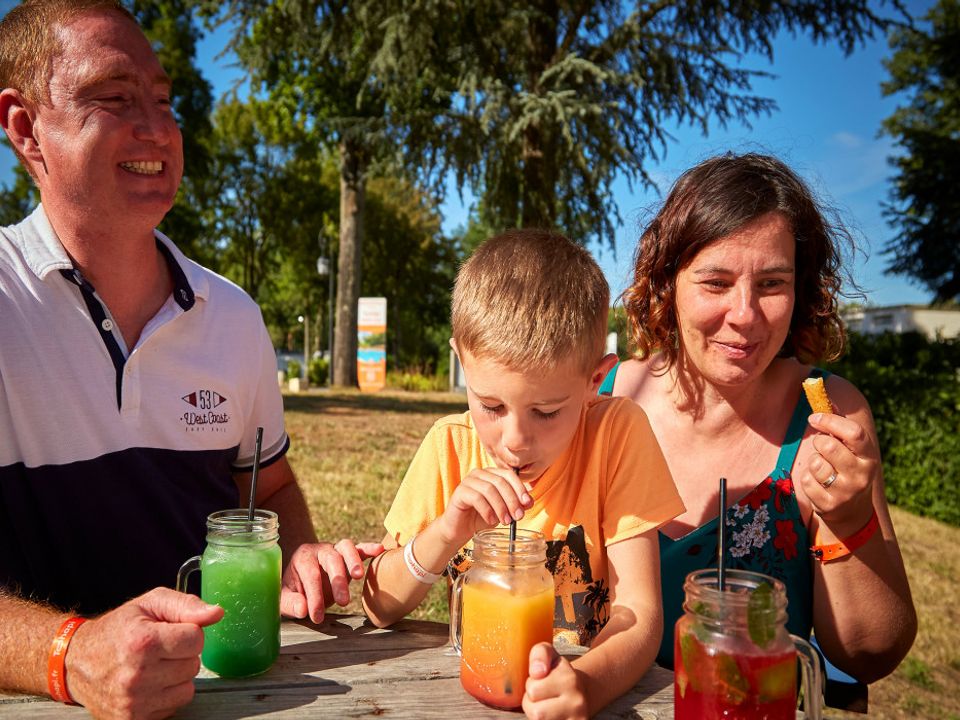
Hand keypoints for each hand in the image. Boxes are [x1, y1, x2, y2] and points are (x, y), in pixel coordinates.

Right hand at [66, 587, 223, 719]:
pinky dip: (166, 695)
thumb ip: (186, 605)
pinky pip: (173, 707)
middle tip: (158, 650)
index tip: (170, 632)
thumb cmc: (117, 630)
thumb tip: (216, 614)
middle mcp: (137, 675)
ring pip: (187, 688)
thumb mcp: (150, 604)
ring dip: (176, 677)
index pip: (196, 639)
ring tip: (153, 667)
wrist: (76, 662)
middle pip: (193, 665)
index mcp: (142, 642)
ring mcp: (133, 702)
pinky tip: (148, 685)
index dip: (188, 632)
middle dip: (181, 655)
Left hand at [281, 539, 384, 622]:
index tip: (316, 616)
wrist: (300, 583)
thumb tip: (303, 609)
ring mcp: (335, 551)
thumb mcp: (284, 600)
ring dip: (353, 561)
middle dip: (337, 581)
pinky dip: (369, 548)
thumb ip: (291, 604)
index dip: (314, 596)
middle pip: (331, 559)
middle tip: (343, 603)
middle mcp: (320, 550)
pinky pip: (360, 549)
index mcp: (302, 558)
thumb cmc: (293, 592)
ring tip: (358, 577)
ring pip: (346, 547)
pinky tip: (380, 550)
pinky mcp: (349, 556)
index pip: (310, 574)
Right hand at [438, 467, 532, 546]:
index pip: (509, 474)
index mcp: (491, 474)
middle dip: (512, 500)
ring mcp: (468, 481)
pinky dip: (487, 510)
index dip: (519, 488)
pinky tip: (491, 520)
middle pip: (500, 481)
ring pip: (489, 489)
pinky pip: (476, 497)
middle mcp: (480, 474)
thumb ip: (515, 504)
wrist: (460, 529)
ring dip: (500, 507)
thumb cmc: (482, 517)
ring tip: (505, 521)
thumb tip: (529, 502)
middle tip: (518, 516)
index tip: (527, 503)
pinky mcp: (459, 492)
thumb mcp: (503, 510)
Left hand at [522, 642, 587, 719]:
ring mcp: (578, 719)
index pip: (532, 690)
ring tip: (547, 706)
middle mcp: (577, 701)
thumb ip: (540, 653)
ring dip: (538, 714)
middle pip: (536, 712)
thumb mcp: (550, 655)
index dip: (531, 685)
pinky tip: (553, 715)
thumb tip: (537, 672)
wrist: (582, 692)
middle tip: (542, 696)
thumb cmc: (559, 674)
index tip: (541, 681)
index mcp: (569, 679)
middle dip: (532, 703)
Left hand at [802, 412, 878, 536]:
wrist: (852, 513)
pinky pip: (807, 481)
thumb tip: (821, 392)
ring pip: (815, 463)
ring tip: (824, 470)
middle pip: (828, 446)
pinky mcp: (830, 505)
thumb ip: (839, 428)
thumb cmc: (847, 470)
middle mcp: (862, 475)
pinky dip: (808, 480)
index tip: (814, 418)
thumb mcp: (851, 451)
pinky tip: (819, 485)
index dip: (831, 421)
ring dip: (813, 463)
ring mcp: (847, 492)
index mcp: (869, 456)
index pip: (854, 433)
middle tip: (822, 449)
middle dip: (818, 443)